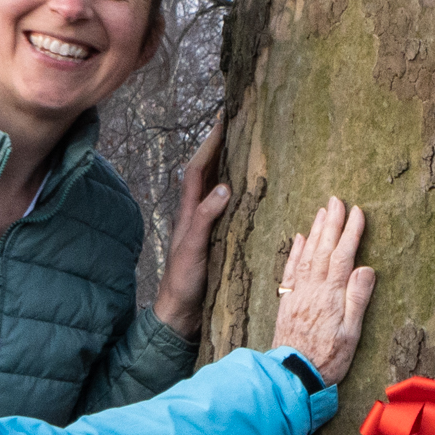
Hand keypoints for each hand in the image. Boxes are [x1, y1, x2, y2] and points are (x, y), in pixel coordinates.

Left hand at [152, 118, 231, 338]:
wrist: (181, 314)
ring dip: (231, 168)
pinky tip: (253, 193)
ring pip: (220, 189)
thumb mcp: (194, 249)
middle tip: (240, 125)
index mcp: (190, 212)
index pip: (200, 169)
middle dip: (222, 148)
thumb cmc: (184, 282)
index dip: (210, 143)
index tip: (224, 119)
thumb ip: (206, 218)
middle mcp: (199, 214)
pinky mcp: (219, 241)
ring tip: (249, 149)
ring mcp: (208, 227)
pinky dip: (240, 194)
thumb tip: (224, 187)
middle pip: (210, 173)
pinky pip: (231, 209)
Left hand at [270, 197, 375, 384]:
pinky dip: (296, 251)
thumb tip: (366, 268)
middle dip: (332, 223)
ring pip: (307, 254)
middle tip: (337, 200)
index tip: (358, 212)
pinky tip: (300, 238)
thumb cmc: (328, 357)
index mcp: (332, 294)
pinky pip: (291, 269)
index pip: (343, 255)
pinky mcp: (287, 301)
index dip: (351, 232)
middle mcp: (313, 288)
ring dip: (315, 231)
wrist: (293, 374)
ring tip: (322, 212)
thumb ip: (357, 299)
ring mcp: (298, 293)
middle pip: (323, 249)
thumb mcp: (351, 333)